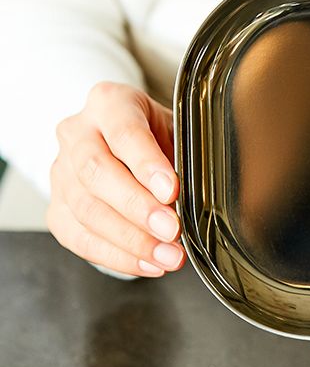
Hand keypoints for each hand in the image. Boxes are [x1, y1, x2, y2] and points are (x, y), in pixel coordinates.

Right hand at [47, 82, 185, 276]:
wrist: (123, 141)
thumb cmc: (157, 135)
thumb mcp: (176, 131)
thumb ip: (183, 157)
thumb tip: (196, 199)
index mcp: (110, 103)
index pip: (124, 132)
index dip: (147, 164)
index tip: (171, 191)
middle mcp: (77, 133)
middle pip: (96, 172)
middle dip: (137, 208)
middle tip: (171, 230)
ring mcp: (60, 171)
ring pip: (85, 209)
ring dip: (131, 240)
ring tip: (168, 256)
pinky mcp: (56, 207)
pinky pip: (78, 238)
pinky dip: (116, 256)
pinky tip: (147, 263)